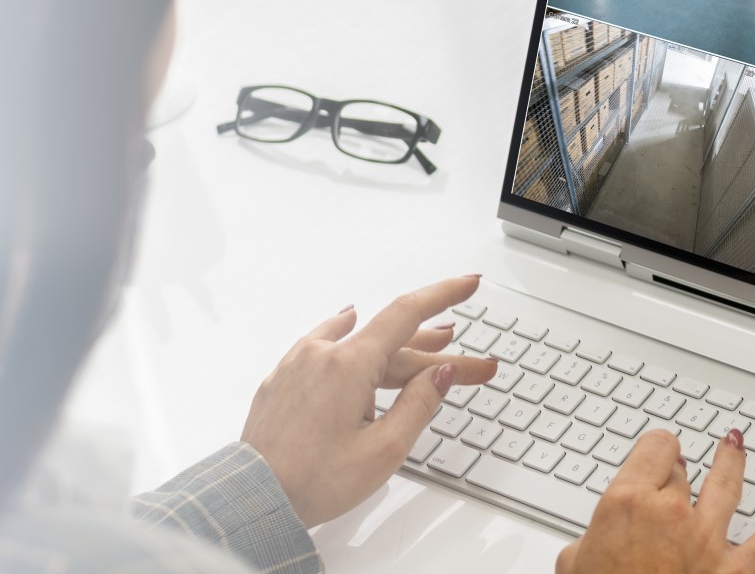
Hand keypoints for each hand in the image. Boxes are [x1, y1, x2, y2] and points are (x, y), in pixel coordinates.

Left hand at [240, 275, 497, 526]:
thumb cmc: (311, 482)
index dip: (444, 295)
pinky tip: (350, 320)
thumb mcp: (383, 450)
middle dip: (437, 354)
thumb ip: (419, 404)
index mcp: (349, 365)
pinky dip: (348, 338)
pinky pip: (323, 346)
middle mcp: (322, 354)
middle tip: (473, 367)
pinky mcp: (282, 379)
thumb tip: (442, 372)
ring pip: (359, 346)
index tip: (468, 283)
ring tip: (430, 344)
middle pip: (392, 342)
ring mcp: (298, 364)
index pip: (407, 313)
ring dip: (397, 349)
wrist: (250, 500)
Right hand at [557, 429, 754, 573]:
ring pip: (727, 483)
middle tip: (673, 479)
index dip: (654, 453)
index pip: (654, 449)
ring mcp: (708, 539)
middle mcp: (671, 512)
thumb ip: (587, 544)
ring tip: (735, 445)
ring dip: (732, 461)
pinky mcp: (736, 570)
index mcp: (627, 502)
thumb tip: (589, 549)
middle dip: (677, 473)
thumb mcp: (574, 567)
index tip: (653, 459)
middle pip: (682, 470)